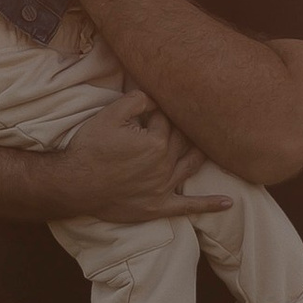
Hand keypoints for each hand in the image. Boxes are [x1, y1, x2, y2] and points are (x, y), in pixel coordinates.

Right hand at [51, 92, 232, 225]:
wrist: (75, 185)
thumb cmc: (90, 148)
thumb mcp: (109, 115)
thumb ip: (136, 100)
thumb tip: (154, 96)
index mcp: (156, 141)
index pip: (167, 118)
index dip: (160, 110)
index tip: (154, 106)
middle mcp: (165, 164)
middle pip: (182, 140)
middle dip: (183, 127)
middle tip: (187, 116)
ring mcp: (164, 187)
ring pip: (191, 165)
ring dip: (203, 154)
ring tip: (215, 144)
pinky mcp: (158, 206)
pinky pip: (188, 206)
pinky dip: (209, 205)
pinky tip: (228, 203)